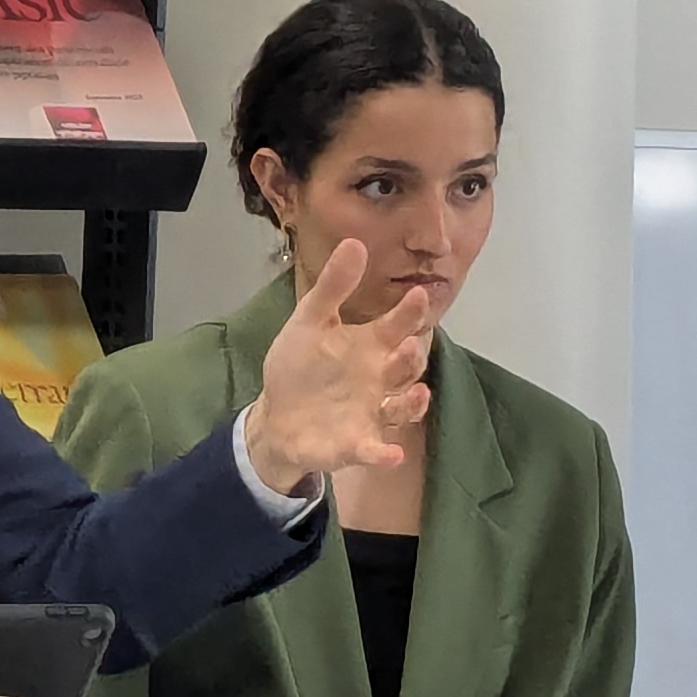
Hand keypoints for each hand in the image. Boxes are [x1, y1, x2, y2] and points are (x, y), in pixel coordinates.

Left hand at [247, 239, 431, 493]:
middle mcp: (378, 379)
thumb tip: (354, 243)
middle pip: (405, 367)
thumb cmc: (300, 366)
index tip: (419, 294)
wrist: (278, 415)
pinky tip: (390, 453)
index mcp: (368, 346)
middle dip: (411, 358)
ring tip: (418, 394)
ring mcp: (371, 412)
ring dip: (412, 403)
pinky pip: (375, 449)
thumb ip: (332, 287)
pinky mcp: (356, 443)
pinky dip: (384, 453)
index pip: (396, 326)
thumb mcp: (309, 322)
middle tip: (409, 345)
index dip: (408, 312)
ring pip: (401, 408)